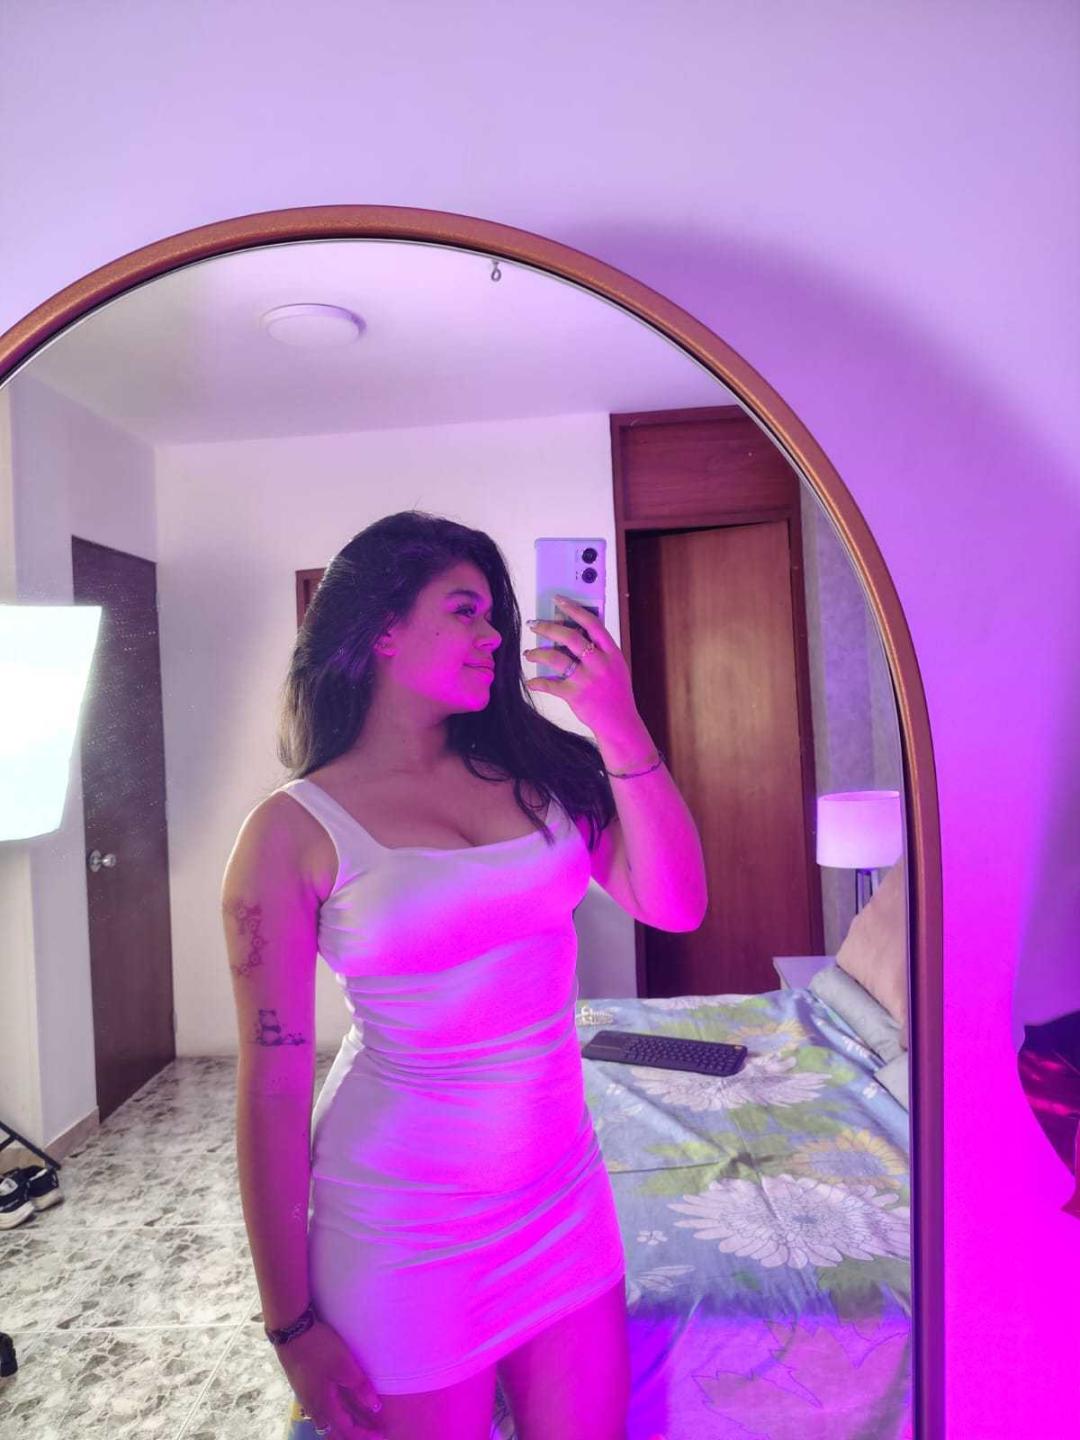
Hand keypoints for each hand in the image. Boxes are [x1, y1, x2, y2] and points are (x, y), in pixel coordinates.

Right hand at [275, 1318, 383, 1437]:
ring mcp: (306, 1397)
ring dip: (343, 1424)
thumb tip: (375, 1407)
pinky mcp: (303, 1386)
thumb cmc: (319, 1349)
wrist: (291, 1332)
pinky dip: (334, 1412)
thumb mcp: (344, 1366)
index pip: (347, 1430)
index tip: (380, 1436)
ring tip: (358, 1420)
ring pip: (326, 1421)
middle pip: (334, 1431)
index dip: (364, 1435)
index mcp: (323, 1406)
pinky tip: (339, 1403)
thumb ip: (360, 1388)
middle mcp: (313, 1408)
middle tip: (371, 1431)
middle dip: (353, 1433)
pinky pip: (321, 1409)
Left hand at [523, 593, 640, 739]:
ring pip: (555, 657)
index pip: (592, 624)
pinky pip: (549, 684)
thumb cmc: (616, 693)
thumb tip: (575, 632)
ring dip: (537, 653)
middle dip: (547, 627)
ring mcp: (587, 679)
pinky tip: (531, 681)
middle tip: (534, 624)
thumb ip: (600, 650)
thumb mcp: (616, 667)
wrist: (620, 722)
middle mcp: (599, 663)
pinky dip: (537, 682)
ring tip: (529, 653)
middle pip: (569, 637)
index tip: (558, 600)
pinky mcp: (575, 695)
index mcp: (611, 653)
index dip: (573, 609)